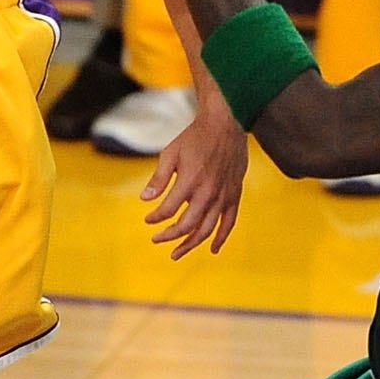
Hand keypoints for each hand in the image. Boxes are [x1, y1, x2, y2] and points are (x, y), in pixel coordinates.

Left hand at [142, 94, 248, 259]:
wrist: (226, 125)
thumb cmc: (195, 138)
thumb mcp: (171, 153)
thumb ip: (158, 178)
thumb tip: (144, 199)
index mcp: (190, 181)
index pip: (168, 210)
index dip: (156, 218)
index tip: (148, 220)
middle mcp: (208, 193)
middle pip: (187, 226)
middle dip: (169, 236)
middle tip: (156, 240)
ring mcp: (223, 196)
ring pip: (207, 229)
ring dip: (191, 244)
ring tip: (177, 253)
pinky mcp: (234, 195)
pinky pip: (229, 222)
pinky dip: (221, 238)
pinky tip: (213, 249)